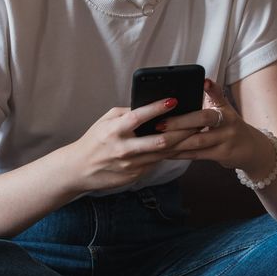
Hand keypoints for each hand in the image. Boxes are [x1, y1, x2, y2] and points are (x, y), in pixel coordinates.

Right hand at [67, 98, 199, 193]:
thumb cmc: (94, 140)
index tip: (173, 100)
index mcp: (114, 130)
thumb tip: (148, 106)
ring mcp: (130, 164)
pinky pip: (156, 162)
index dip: (157, 108)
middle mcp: (123, 148)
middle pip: (160, 140)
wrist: (79, 169)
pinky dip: (168, 153)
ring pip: (163, 153)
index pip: (138, 117)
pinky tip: (180, 146)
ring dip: (181, 143)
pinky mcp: (135, 175)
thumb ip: (126, 113)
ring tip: (195, 132)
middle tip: (197, 120)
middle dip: (182, 130)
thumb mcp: (105, 121)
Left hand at [159, 79, 275, 175]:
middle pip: (204, 119)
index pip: (219, 95)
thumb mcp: (223, 110)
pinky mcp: (223, 154)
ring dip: (176, 141)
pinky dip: (181, 154)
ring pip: (198, 140)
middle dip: (180, 122)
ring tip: (158, 139)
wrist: (250, 148)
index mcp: (225, 107)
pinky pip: (198, 154)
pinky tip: (167, 153)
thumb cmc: (228, 126)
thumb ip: (207, 100)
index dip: (212, 88)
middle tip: (161, 123)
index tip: (204, 81)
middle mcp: (229, 121)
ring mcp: (227, 138)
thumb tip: (181, 94)